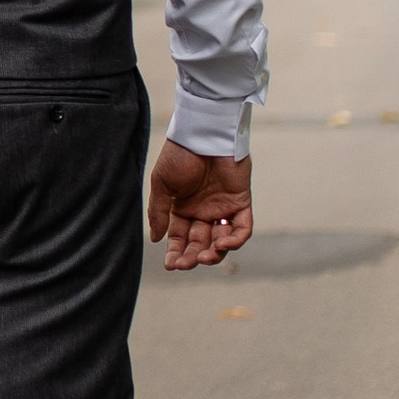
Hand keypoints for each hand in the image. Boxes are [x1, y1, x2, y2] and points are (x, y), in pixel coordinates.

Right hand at [148, 143, 252, 269]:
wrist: (203, 134)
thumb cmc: (179, 155)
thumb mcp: (162, 185)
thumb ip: (159, 212)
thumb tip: (156, 239)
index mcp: (183, 208)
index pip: (180, 238)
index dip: (176, 253)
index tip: (171, 265)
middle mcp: (203, 211)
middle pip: (200, 243)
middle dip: (193, 257)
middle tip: (186, 264)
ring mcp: (223, 207)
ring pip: (221, 240)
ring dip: (214, 253)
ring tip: (204, 257)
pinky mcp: (241, 202)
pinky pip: (242, 228)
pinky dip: (235, 240)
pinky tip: (222, 244)